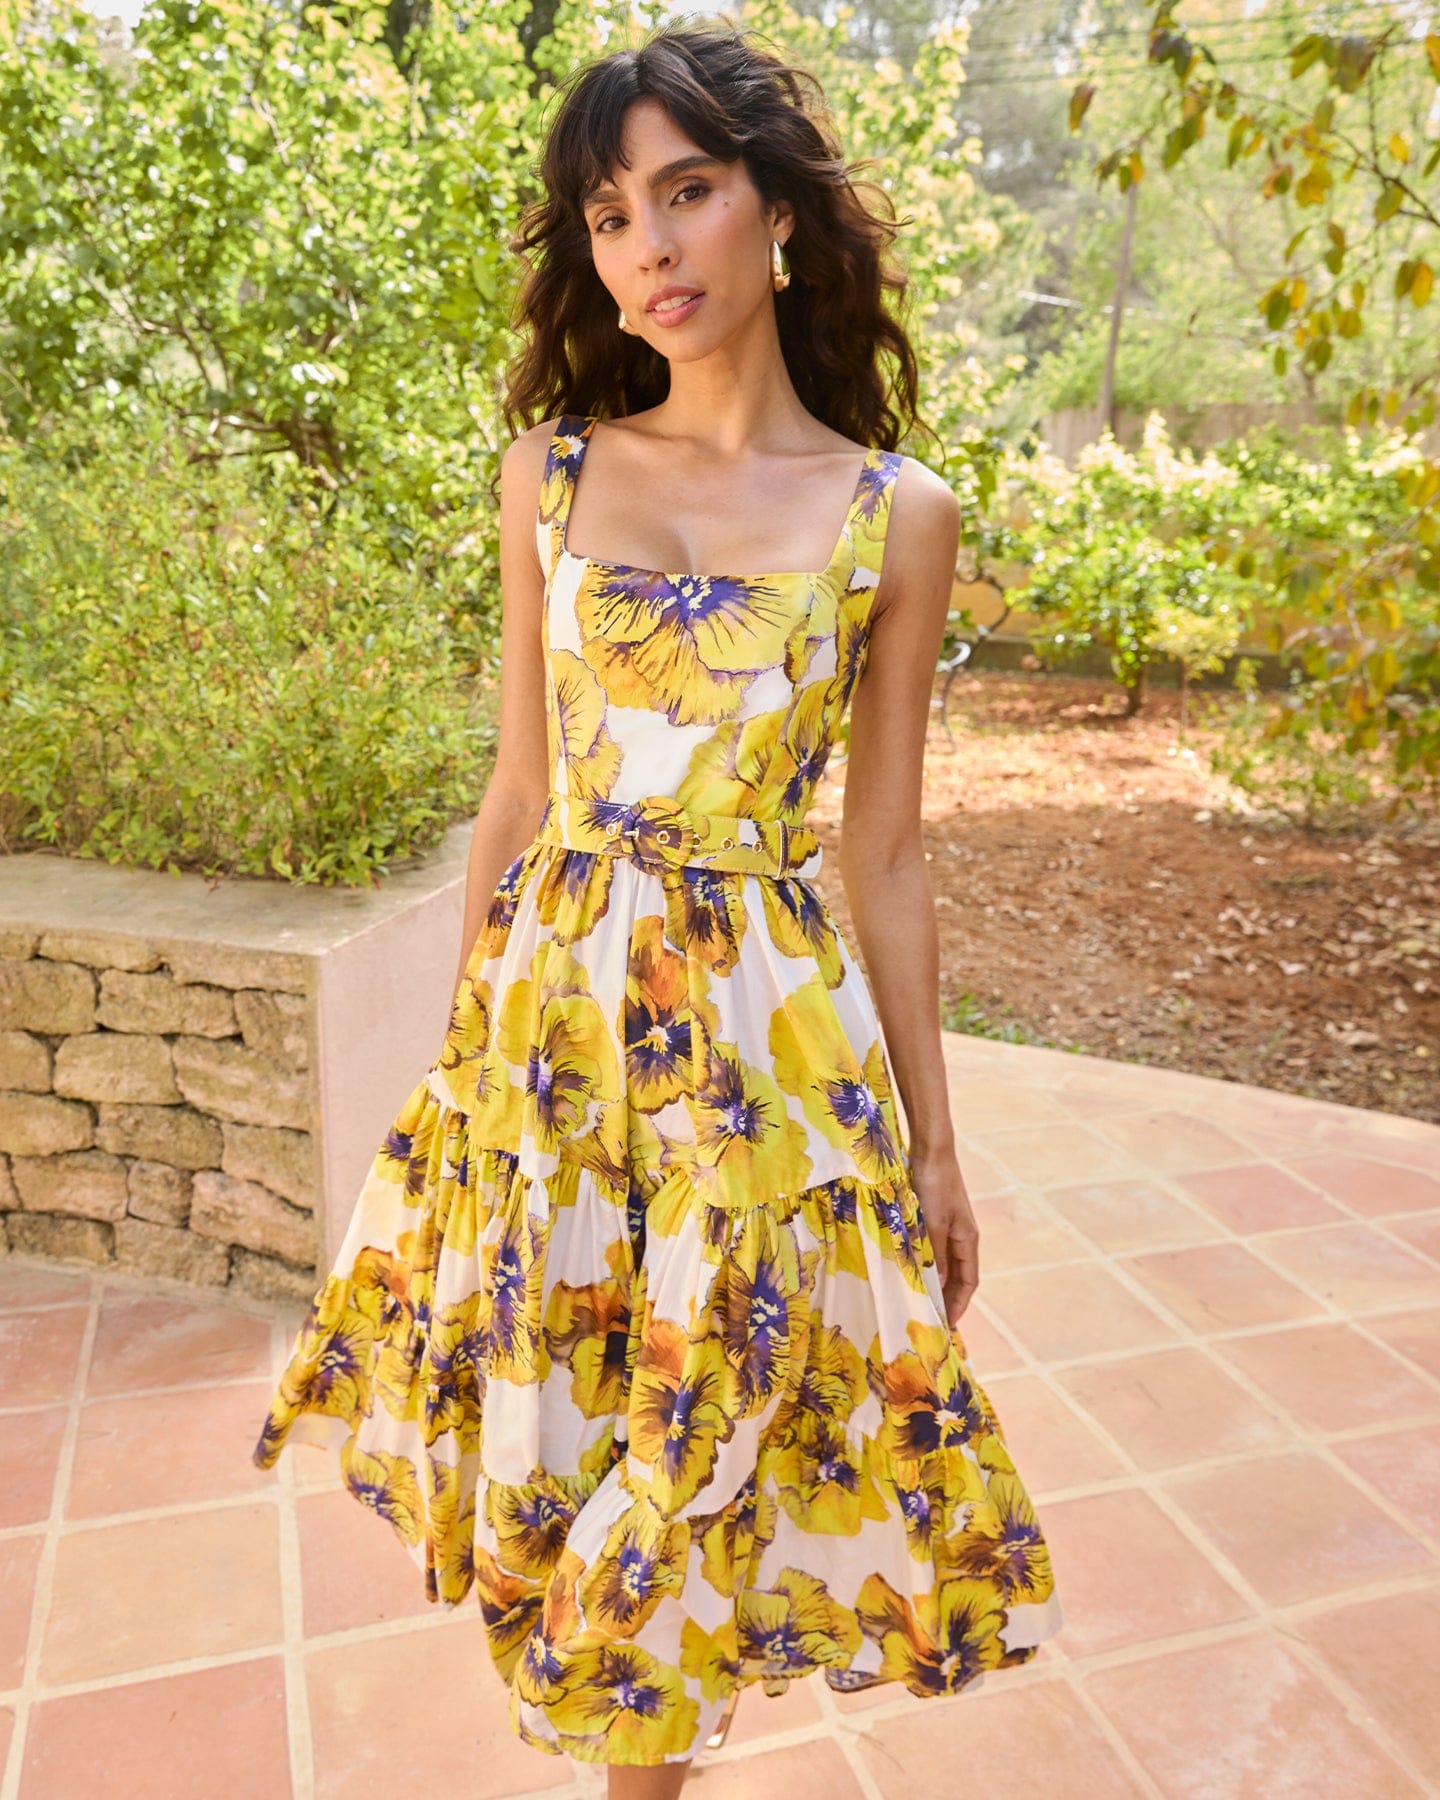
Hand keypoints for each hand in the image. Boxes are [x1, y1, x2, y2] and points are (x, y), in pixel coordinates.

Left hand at [910, 1147, 979, 1326]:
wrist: (931, 1151)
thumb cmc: (935, 1185)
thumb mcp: (934, 1224)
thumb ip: (936, 1255)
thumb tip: (938, 1285)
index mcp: (968, 1239)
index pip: (970, 1281)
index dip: (960, 1303)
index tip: (949, 1324)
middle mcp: (962, 1235)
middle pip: (959, 1275)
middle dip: (949, 1298)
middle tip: (933, 1320)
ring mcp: (950, 1226)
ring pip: (945, 1263)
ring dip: (937, 1282)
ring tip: (922, 1301)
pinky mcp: (935, 1217)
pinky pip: (934, 1249)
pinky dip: (927, 1264)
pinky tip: (913, 1270)